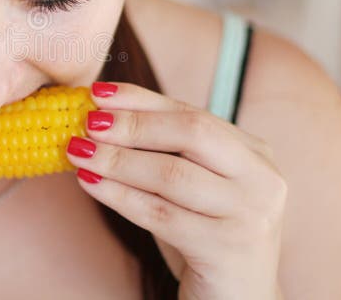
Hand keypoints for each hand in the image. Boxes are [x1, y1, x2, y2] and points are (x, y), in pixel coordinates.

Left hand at [66, 82, 285, 299]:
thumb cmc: (205, 236)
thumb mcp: (190, 187)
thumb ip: (161, 151)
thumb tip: (99, 115)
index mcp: (254, 153)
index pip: (192, 113)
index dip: (142, 99)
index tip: (98, 91)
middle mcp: (262, 178)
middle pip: (191, 133)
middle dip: (132, 124)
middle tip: (87, 122)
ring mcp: (250, 214)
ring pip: (171, 174)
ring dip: (117, 159)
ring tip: (78, 151)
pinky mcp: (228, 248)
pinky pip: (160, 214)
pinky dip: (118, 195)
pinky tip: (89, 182)